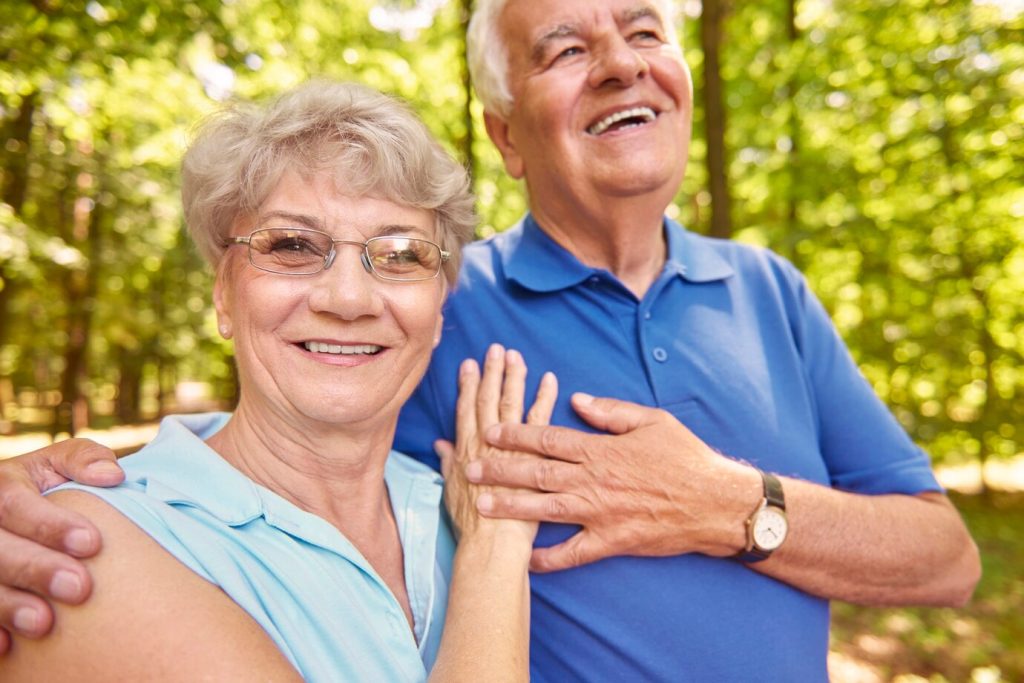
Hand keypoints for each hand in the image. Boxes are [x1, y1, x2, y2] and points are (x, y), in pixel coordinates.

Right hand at [0, 439, 123, 651]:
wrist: (10, 512)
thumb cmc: (47, 486)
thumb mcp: (59, 464)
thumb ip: (83, 459)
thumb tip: (113, 475)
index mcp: (0, 485)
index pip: (13, 502)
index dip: (49, 525)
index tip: (92, 543)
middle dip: (36, 569)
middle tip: (79, 588)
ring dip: (8, 606)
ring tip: (44, 623)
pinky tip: (8, 647)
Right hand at [437, 344, 557, 546]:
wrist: (493, 542)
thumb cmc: (473, 523)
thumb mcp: (451, 490)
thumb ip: (448, 463)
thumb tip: (440, 445)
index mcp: (467, 450)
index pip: (466, 409)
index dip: (468, 384)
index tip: (471, 364)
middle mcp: (486, 443)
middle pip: (488, 399)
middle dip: (491, 372)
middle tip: (496, 349)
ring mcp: (511, 448)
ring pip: (511, 403)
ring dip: (514, 377)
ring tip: (516, 355)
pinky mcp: (533, 455)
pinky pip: (541, 419)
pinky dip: (545, 398)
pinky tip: (549, 380)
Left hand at [470, 393, 760, 571]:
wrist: (717, 503)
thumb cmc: (686, 458)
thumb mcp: (652, 421)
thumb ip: (611, 411)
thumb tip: (576, 400)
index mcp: (602, 449)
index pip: (548, 438)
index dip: (515, 433)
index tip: (489, 430)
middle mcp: (595, 481)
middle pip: (537, 473)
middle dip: (499, 469)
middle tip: (469, 467)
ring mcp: (601, 513)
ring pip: (545, 509)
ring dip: (510, 508)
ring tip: (480, 506)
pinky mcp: (612, 541)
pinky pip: (573, 553)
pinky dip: (549, 558)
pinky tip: (526, 559)